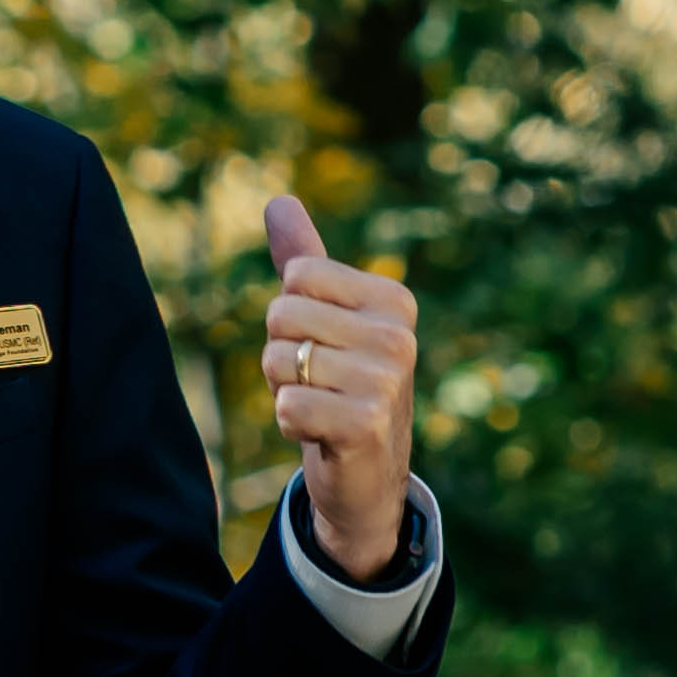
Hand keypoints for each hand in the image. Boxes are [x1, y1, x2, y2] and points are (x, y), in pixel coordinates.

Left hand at [258, 191, 423, 583]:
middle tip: (319, 382)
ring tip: (321, 407)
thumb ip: (304, 259)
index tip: (322, 345)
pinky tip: (321, 434)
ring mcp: (386, 382)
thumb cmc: (342, 386)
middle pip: (281, 314)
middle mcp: (399, 336)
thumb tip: (278, 200)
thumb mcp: (328, 319)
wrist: (367, 475)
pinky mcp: (365, 425)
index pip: (296, 275)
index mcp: (393, 300)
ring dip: (283, 390)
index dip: (290, 314)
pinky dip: (290, 423)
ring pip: (277, 360)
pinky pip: (286, 405)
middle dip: (282, 353)